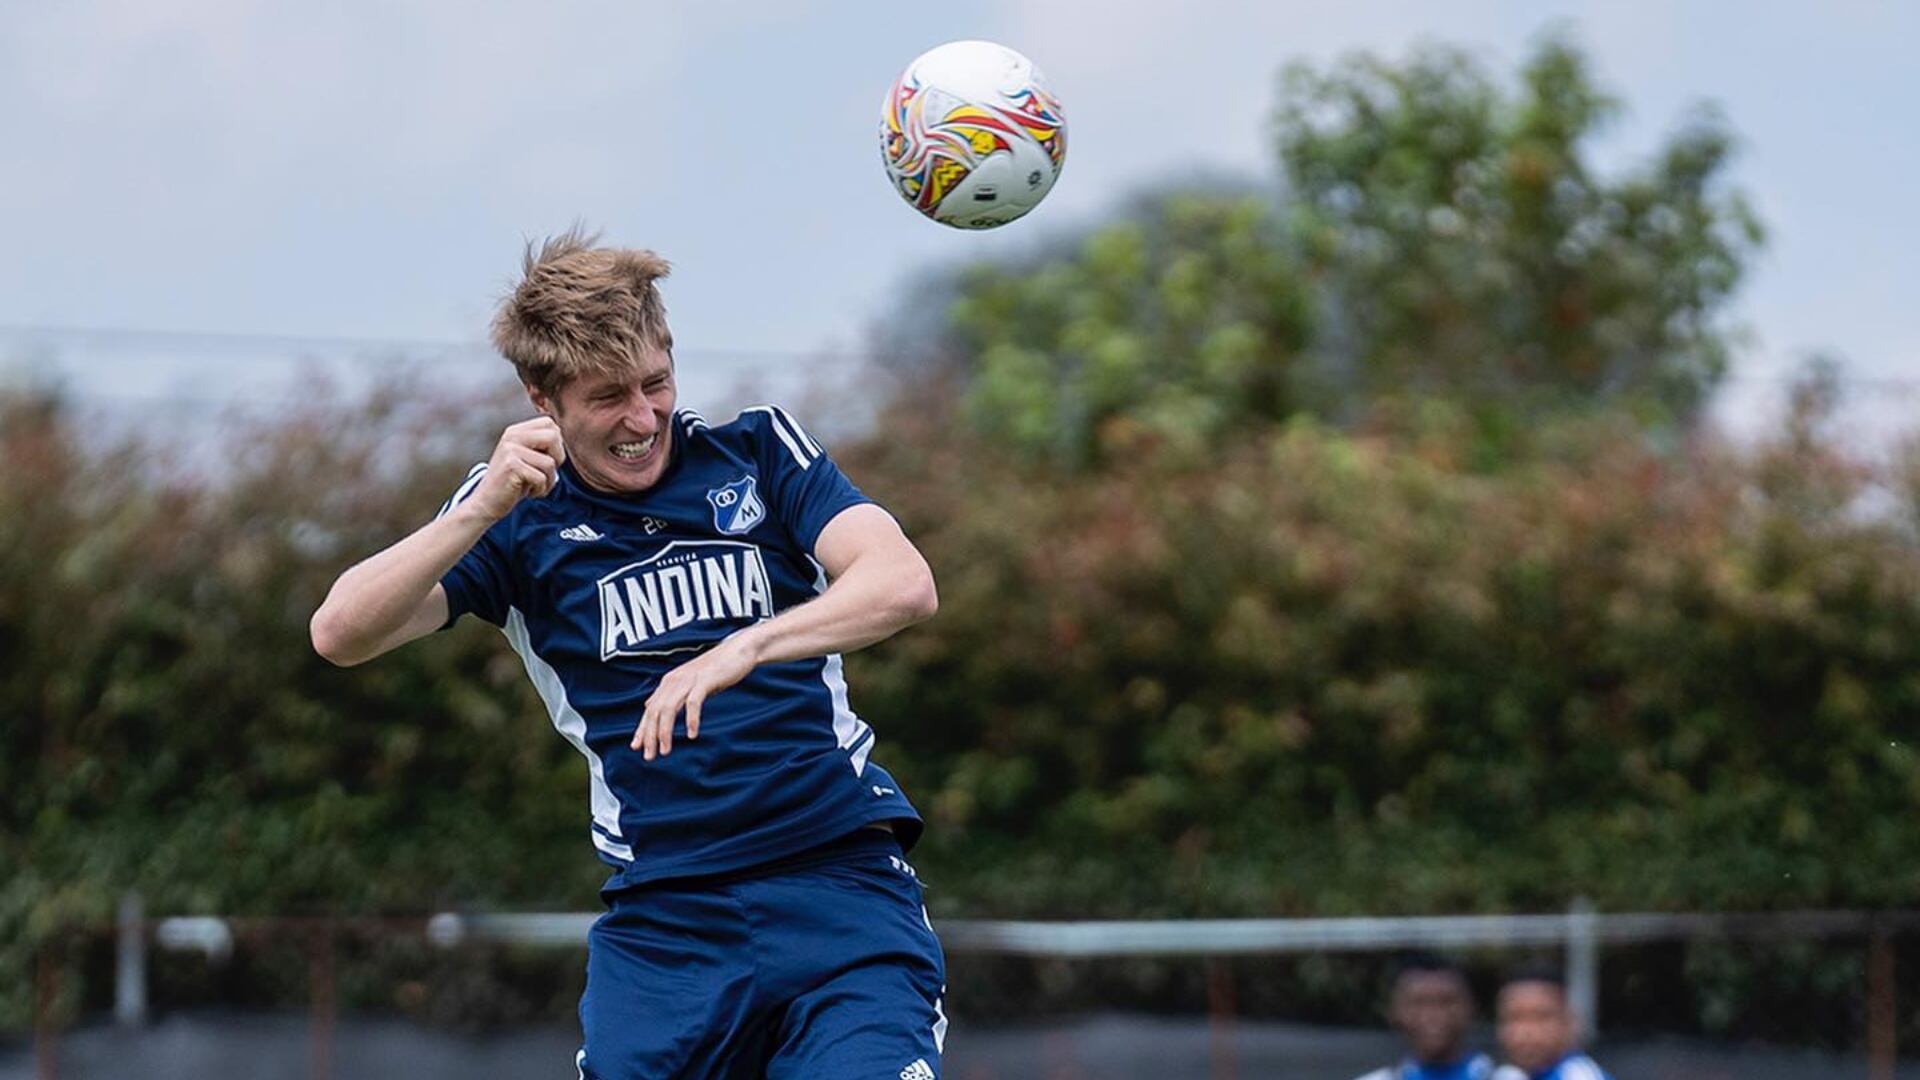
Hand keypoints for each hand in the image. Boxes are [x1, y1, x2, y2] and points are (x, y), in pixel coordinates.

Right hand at [467, 417, 566, 520]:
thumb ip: (542, 446)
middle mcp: (512, 436)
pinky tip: (528, 492)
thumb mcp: (527, 458)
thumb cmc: (514, 482)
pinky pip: (541, 478)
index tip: (547, 459)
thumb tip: (565, 439)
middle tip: (544, 473)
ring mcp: (510, 450)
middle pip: (554, 437)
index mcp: (516, 431)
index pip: (550, 424)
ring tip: (534, 485)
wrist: (487, 502)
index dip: (557, 443)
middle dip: (558, 459)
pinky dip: (540, 490)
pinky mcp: (511, 466)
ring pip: (550, 463)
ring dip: (548, 481)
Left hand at [632, 632, 759, 759]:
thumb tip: (650, 705)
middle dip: (650, 736)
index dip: (642, 729)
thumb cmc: (715, 669)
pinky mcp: (704, 681)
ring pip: (669, 709)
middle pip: (655, 711)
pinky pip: (693, 703)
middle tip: (649, 756)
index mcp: (669, 682)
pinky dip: (691, 720)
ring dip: (665, 732)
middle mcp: (674, 681)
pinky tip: (692, 735)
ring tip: (665, 750)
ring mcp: (688, 680)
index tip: (636, 747)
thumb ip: (671, 694)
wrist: (738, 651)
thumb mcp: (689, 682)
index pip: (650, 709)